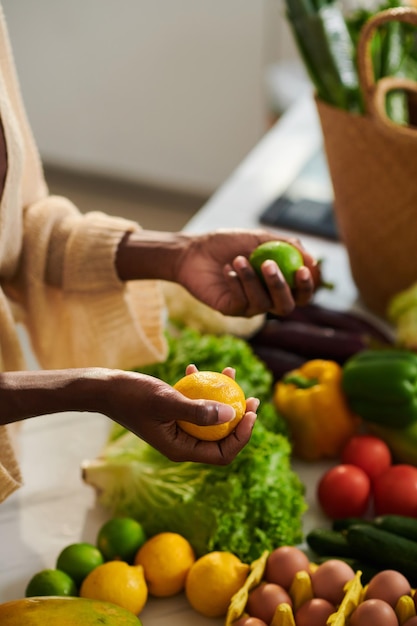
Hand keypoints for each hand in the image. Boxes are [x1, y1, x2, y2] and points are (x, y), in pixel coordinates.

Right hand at [104, 365, 258, 464]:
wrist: (104, 389)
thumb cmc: (132, 396)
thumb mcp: (166, 401)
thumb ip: (198, 411)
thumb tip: (232, 415)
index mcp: (181, 449)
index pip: (222, 453)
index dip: (241, 436)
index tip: (250, 412)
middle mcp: (181, 442)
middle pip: (220, 437)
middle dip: (238, 417)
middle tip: (251, 397)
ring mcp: (176, 428)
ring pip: (209, 417)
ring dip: (221, 397)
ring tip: (230, 375)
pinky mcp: (171, 413)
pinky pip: (193, 403)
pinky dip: (199, 387)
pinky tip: (194, 367)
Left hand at [174, 229, 316, 316]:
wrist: (193, 252)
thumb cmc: (227, 243)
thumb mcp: (259, 238)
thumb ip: (287, 246)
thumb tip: (312, 260)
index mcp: (277, 284)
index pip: (301, 294)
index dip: (306, 286)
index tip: (303, 269)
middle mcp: (266, 299)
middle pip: (286, 306)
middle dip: (281, 286)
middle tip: (270, 266)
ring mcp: (249, 307)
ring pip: (263, 303)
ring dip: (252, 279)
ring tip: (238, 258)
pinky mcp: (231, 310)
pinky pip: (242, 302)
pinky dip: (236, 283)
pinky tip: (226, 269)